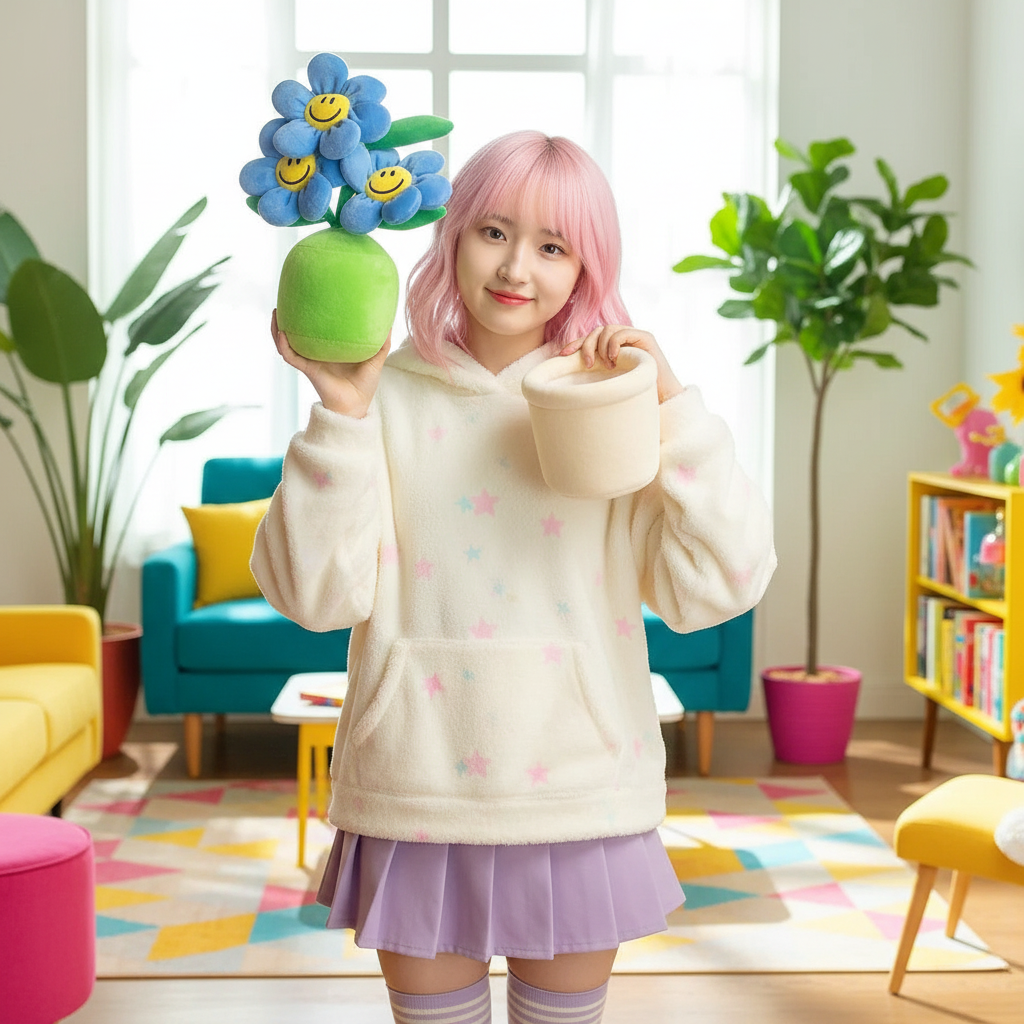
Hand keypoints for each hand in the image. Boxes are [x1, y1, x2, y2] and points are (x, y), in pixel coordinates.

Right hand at [271, 309, 390, 418]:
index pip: (315, 329)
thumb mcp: (376, 359)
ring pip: (287, 343)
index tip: (308, 296)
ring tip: (275, 312)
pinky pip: (291, 356)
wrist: (357, 405)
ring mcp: (310, 360)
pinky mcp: (308, 369)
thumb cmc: (365, 384)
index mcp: (329, 348)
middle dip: (287, 318)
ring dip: (277, 329)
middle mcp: (316, 353)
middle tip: (285, 298)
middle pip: (296, 333)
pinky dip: (284, 345)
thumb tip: (390, 323)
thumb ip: (381, 342)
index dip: (308, 315)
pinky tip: (283, 333)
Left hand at [560, 325, 684, 403]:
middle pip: (595, 331)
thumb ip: (595, 376)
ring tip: (607, 366)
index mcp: (612, 348)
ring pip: (607, 330)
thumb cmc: (636, 395)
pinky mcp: (645, 338)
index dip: (574, 344)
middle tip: (588, 365)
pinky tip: (614, 360)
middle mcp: (622, 339)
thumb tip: (569, 382)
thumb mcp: (609, 384)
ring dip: (601, 347)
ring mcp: (634, 337)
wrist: (663, 399)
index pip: (589, 339)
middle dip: (586, 346)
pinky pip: (621, 333)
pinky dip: (613, 345)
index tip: (562, 355)